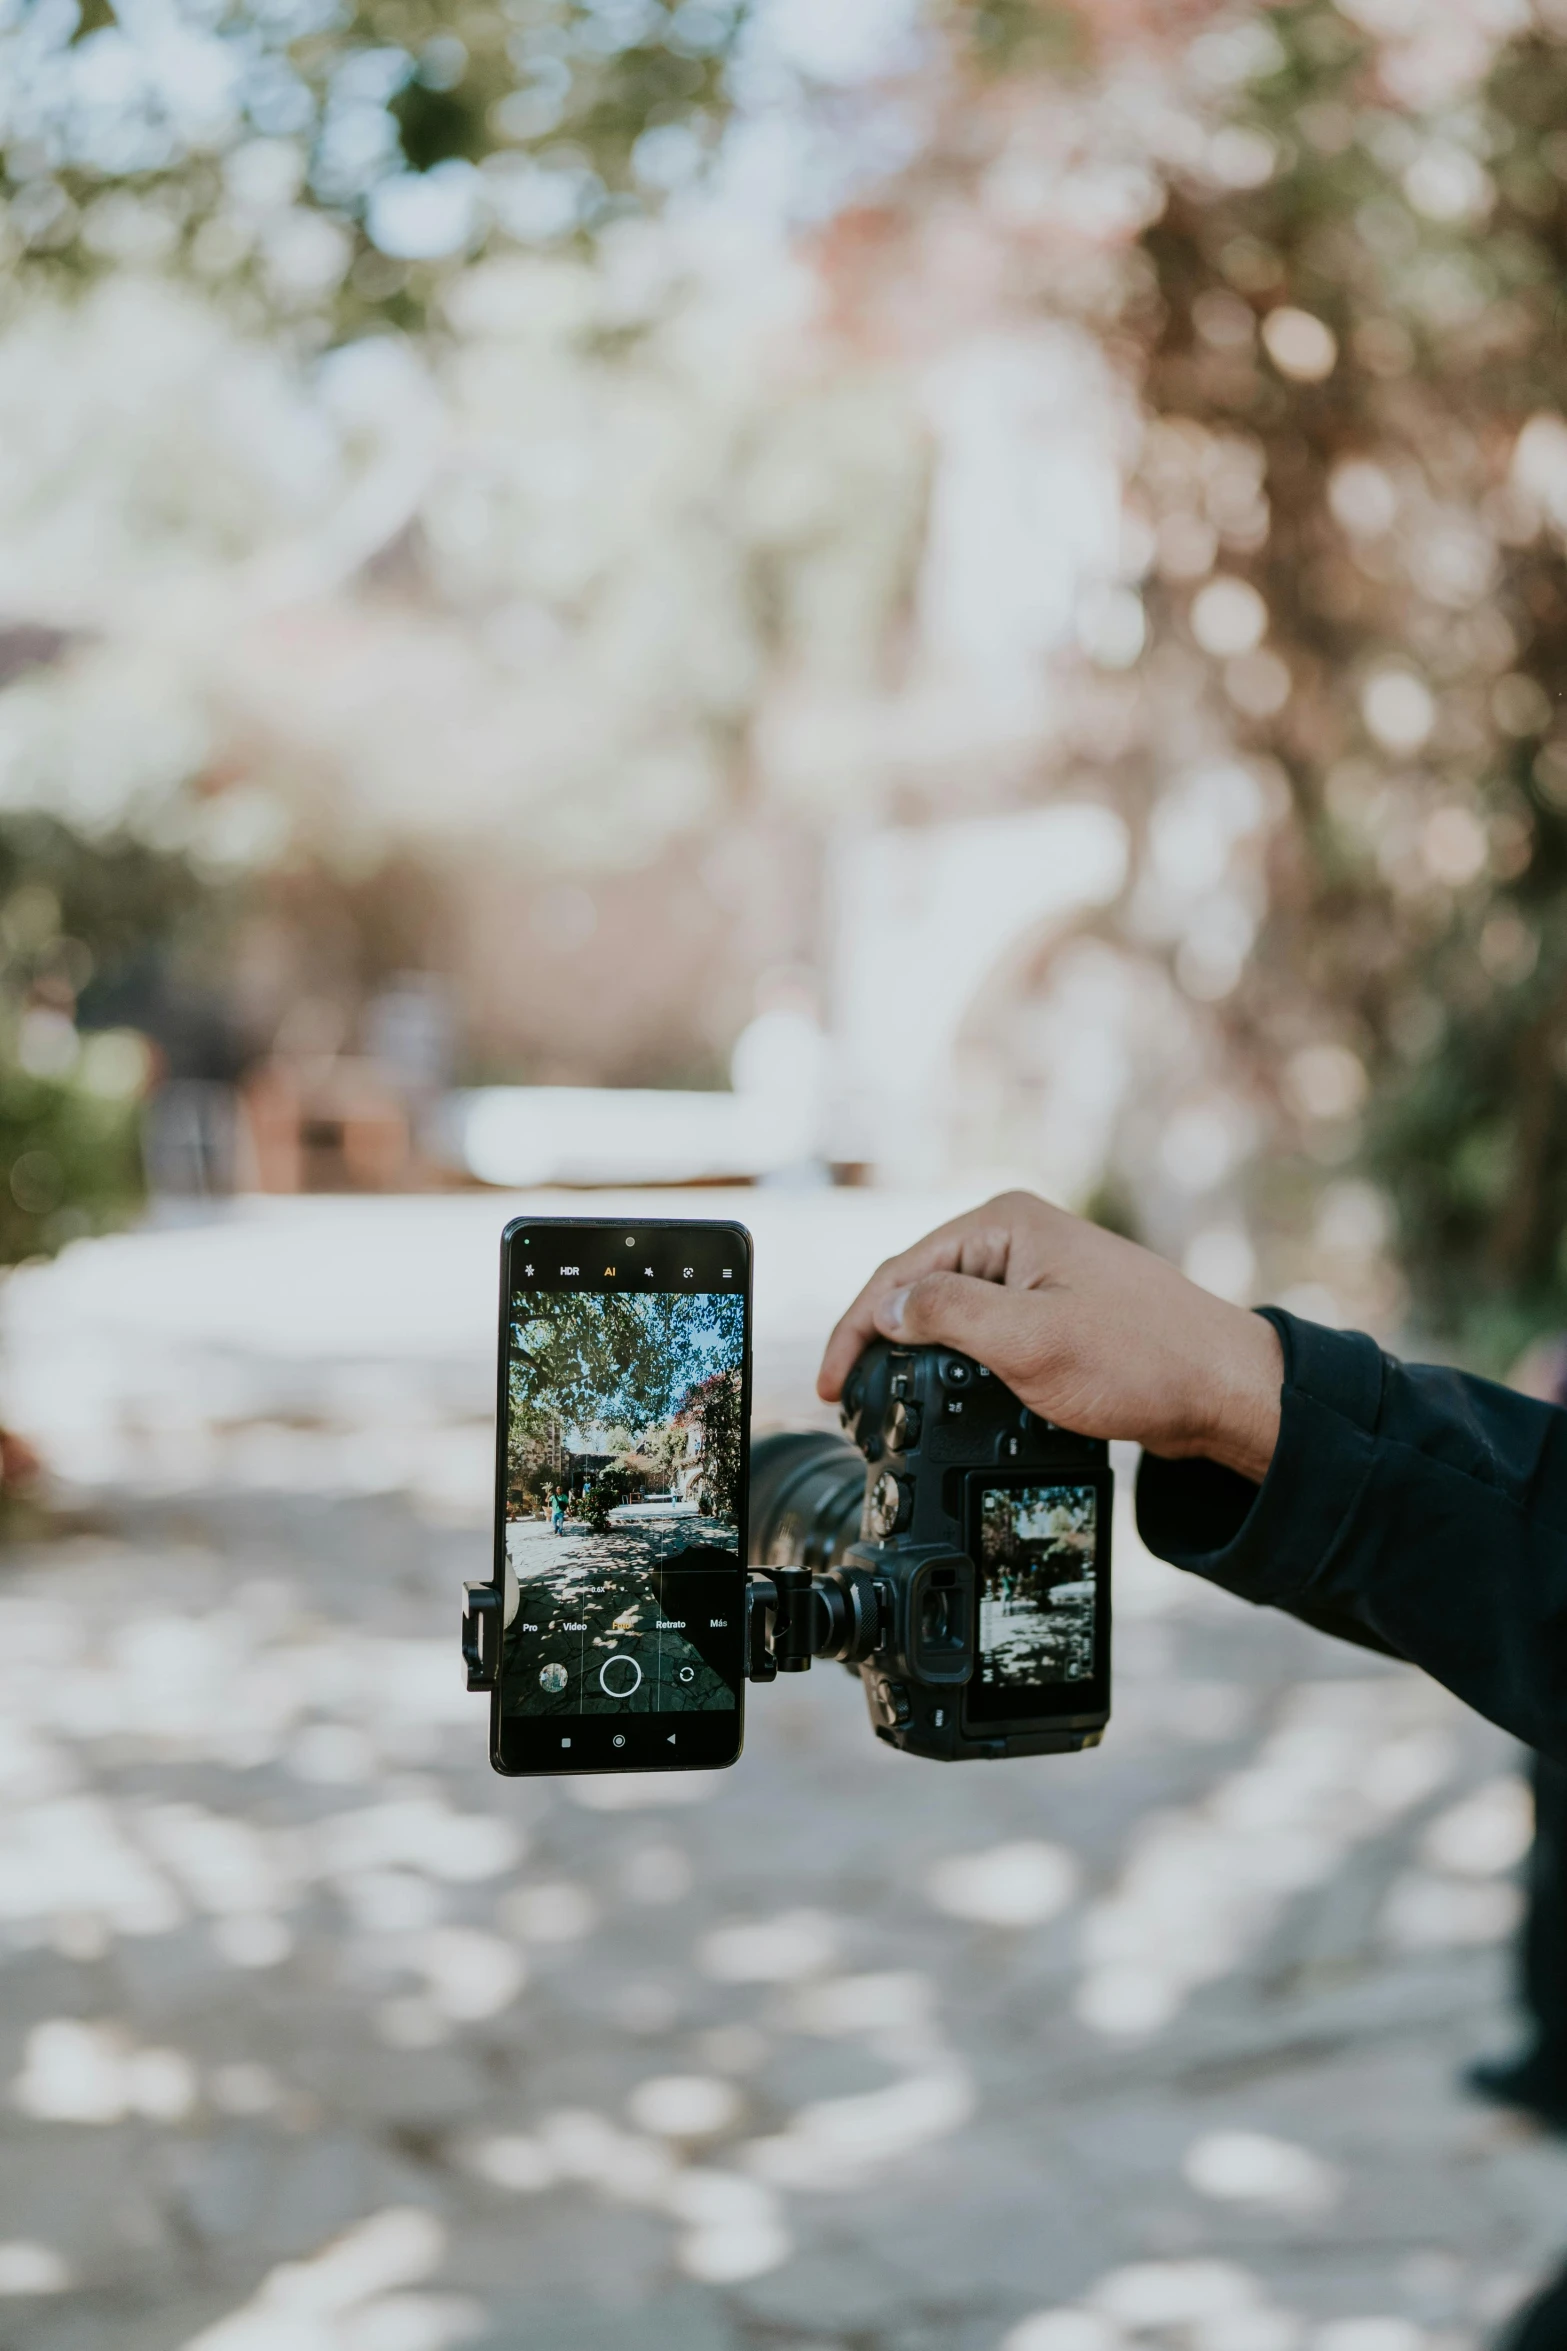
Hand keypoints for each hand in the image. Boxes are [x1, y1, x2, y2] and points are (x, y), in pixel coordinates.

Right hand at [817, 1191, 1282, 1483]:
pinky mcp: (1056, 1308)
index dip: (854, 1328)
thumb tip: (889, 1309)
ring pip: (949, 1311)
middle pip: (918, 1286)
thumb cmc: (1143, 1359)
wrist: (1225, 1390)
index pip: (900, 1271)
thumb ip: (947, 1316)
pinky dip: (954, 1360)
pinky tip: (941, 1391)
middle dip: (876, 1339)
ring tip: (881, 1398)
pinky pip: (985, 1329)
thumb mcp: (1028, 1340)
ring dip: (913, 1352)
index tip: (830, 1384)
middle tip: (847, 1397)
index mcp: (1005, 1223)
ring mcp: (1038, 1271)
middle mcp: (1018, 1235)